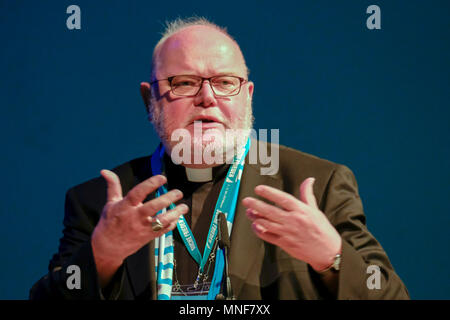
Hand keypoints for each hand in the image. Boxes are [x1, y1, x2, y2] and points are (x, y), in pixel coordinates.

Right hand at [91, 170, 187, 285]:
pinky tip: (177, 217)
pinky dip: (172, 224)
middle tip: (178, 193)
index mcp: (125, 206)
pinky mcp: (148, 237)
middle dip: (168, 199)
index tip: (162, 178)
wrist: (107, 247)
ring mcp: (142, 228)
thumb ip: (113, 186)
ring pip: (161, 221)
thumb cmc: (109, 223)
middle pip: (153, 207)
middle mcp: (135, 217)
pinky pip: (163, 231)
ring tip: (183, 207)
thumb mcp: (110, 203)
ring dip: (175, 214)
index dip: (151, 184)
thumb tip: (105, 172)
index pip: (138, 192)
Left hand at [242, 177, 341, 271]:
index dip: (269, 193)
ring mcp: (288, 233)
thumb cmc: (322, 230)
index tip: (259, 189)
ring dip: (256, 217)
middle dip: (256, 205)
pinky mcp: (284, 244)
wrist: (327, 252)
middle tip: (246, 200)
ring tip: (249, 212)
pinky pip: (268, 236)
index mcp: (301, 211)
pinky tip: (255, 225)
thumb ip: (307, 194)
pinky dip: (260, 231)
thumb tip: (309, 180)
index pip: (283, 199)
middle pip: (271, 211)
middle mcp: (293, 221)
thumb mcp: (315, 210)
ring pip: (267, 224)